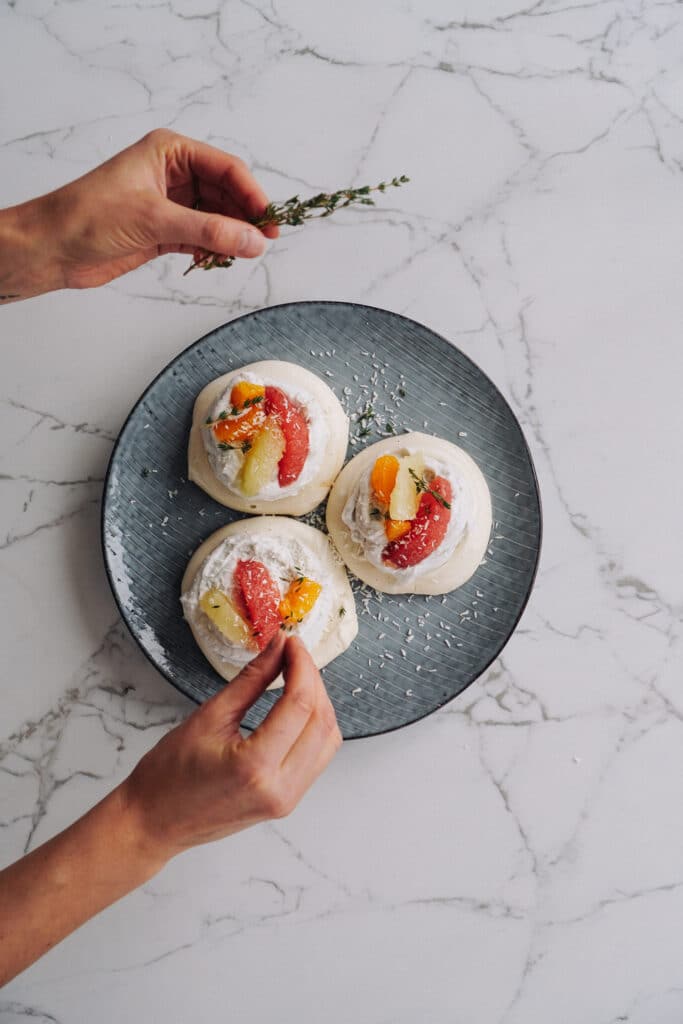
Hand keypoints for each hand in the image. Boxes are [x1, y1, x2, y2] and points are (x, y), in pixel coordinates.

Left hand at [0, 129, 277, 298]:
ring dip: (229, 237)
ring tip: (238, 256)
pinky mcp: (164, 231)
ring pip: (217, 218)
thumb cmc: (88, 216)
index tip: (268, 221)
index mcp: (169, 152)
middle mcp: (173, 174)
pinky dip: (212, 250)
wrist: (53, 248)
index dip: (251, 194)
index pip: (226, 169)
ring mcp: (170, 204)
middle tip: (262, 244)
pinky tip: (213, 261)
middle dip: (244, 218)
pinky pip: (202, 238)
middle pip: (226, 194)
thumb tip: (252, 241)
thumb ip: (209, 231)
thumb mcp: (155, 220)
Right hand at [121, 633, 341, 859]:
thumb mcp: (209, 716)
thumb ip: (251, 680)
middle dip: (313, 679)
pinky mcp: (287, 801)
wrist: (154, 822)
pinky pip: (318, 757)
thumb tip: (278, 647)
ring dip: (319, 703)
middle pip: (320, 720)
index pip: (299, 704)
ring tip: (297, 676)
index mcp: (255, 766)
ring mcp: (287, 799)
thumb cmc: (169, 774)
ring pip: (328, 739)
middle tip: (294, 653)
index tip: (292, 642)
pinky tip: (298, 707)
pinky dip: (315, 727)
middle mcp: (279, 788)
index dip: (301, 665)